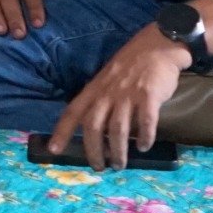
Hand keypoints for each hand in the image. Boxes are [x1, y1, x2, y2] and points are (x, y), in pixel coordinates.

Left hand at [49, 27, 185, 169]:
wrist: (158, 45)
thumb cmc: (132, 64)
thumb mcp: (107, 78)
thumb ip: (101, 99)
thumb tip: (97, 127)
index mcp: (95, 89)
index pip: (73, 111)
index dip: (62, 131)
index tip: (53, 149)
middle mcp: (108, 93)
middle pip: (93, 126)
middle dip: (93, 150)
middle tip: (99, 167)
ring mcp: (128, 94)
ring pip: (117, 128)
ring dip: (118, 150)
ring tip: (119, 164)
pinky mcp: (149, 95)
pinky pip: (145, 120)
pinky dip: (144, 136)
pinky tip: (144, 146)